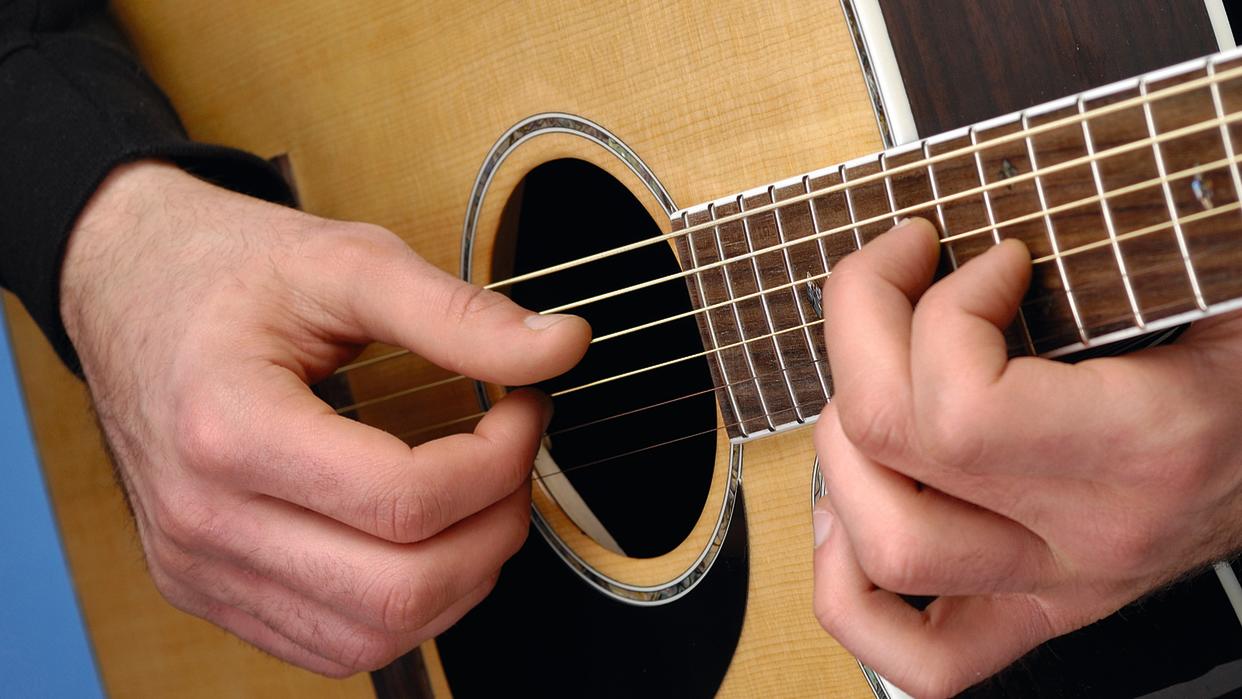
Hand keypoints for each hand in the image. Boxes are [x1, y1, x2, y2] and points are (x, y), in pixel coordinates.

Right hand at [60, 161, 589, 675]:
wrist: (126, 288)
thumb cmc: (227, 271)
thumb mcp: (346, 262)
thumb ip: (459, 313)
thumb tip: (562, 347)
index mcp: (228, 428)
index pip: (405, 500)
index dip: (500, 460)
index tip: (525, 407)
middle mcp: (202, 519)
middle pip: (397, 590)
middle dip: (494, 531)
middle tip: (513, 463)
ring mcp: (198, 566)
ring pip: (370, 637)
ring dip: (459, 581)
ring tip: (479, 503)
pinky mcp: (205, 589)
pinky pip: (328, 644)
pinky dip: (403, 609)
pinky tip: (426, 543)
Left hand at [810, 218, 1241, 697]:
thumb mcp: (1221, 283)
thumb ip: (1134, 247)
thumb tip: (1016, 204)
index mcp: (1150, 443)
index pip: (961, 407)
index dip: (939, 307)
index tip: (988, 257)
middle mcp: (1093, 530)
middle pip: (893, 448)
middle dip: (858, 329)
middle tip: (899, 273)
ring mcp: (1062, 584)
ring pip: (885, 547)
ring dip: (840, 443)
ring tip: (874, 379)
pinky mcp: (1041, 612)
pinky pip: (925, 657)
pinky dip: (849, 590)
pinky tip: (850, 512)